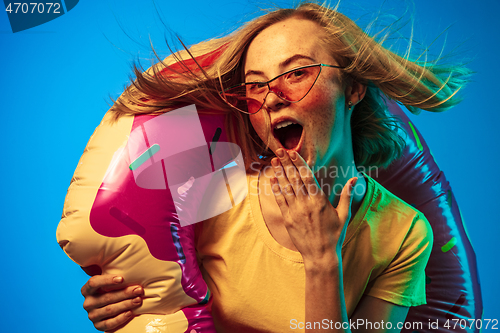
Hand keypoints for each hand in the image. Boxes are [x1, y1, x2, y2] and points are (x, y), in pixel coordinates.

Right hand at [81, 275, 142, 330]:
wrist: (109, 310)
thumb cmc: (111, 291)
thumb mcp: (108, 284)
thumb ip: (114, 279)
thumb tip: (129, 271)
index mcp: (87, 290)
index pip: (93, 283)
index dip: (107, 280)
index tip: (121, 278)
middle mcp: (88, 303)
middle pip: (107, 297)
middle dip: (125, 293)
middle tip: (138, 290)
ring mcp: (92, 315)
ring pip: (110, 309)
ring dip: (126, 304)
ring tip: (138, 300)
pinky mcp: (98, 326)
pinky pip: (109, 323)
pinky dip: (120, 318)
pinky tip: (130, 312)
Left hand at [270, 149, 356, 265]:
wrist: (321, 255)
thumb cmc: (334, 235)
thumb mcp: (344, 215)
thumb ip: (347, 195)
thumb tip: (355, 178)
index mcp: (320, 200)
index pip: (308, 176)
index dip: (299, 162)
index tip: (293, 152)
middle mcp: (306, 204)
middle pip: (294, 178)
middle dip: (287, 163)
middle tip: (280, 149)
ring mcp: (295, 211)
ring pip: (285, 187)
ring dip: (279, 172)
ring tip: (274, 160)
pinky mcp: (288, 219)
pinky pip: (280, 201)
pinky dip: (275, 189)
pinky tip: (272, 179)